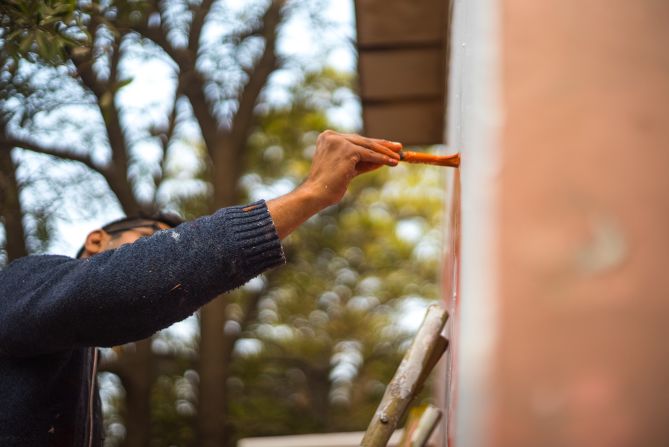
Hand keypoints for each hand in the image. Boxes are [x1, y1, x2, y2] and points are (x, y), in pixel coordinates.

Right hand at [267, 130, 401, 238]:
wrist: (316, 194)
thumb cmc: (327, 186)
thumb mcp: (346, 170)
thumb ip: (361, 162)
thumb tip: (380, 159)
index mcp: (327, 137)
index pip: (355, 140)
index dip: (373, 143)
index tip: (387, 145)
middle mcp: (332, 136)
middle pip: (363, 140)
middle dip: (382, 145)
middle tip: (398, 147)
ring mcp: (339, 142)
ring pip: (368, 146)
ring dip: (385, 152)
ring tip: (399, 157)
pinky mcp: (347, 150)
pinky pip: (369, 154)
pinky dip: (382, 158)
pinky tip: (393, 162)